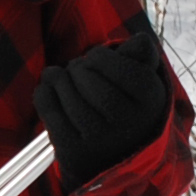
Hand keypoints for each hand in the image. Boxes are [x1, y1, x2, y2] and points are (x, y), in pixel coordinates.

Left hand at [37, 24, 171, 189]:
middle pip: (88, 78)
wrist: (117, 155)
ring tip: (63, 79)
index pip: (117, 64)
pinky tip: (50, 90)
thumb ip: (140, 53)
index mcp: (151, 98)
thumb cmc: (126, 104)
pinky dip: (44, 93)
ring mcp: (100, 140)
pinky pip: (49, 110)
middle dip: (76, 67)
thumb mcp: (140, 77)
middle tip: (77, 69)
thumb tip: (139, 41)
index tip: (96, 60)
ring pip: (68, 93)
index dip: (100, 56)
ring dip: (58, 79)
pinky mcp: (75, 151)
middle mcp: (128, 122)